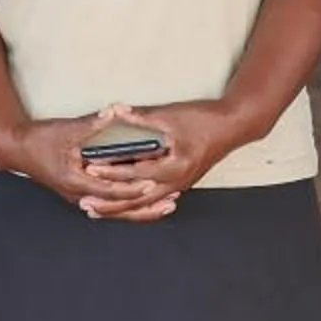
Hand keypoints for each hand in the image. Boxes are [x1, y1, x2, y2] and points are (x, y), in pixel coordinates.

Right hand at [0, 109, 163, 217]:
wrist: (17, 150)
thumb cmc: (39, 140)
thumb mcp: (67, 129)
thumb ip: (94, 122)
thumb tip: (116, 110)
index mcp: (76, 182)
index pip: (111, 192)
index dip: (133, 188)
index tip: (153, 184)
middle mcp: (80, 195)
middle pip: (118, 209)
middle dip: (146, 207)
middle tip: (171, 201)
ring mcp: (80, 197)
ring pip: (115, 211)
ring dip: (140, 209)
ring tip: (164, 205)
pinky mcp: (81, 193)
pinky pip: (109, 204)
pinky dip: (128, 204)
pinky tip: (144, 200)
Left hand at [88, 100, 252, 215]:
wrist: (234, 125)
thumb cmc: (205, 119)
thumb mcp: (171, 115)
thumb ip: (141, 117)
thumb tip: (115, 110)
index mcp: (174, 166)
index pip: (134, 172)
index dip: (110, 169)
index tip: (88, 167)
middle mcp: (176, 182)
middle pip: (137, 200)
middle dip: (111, 204)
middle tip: (85, 203)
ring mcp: (180, 185)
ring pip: (145, 204)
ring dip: (122, 208)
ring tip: (99, 210)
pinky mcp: (181, 183)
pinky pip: (155, 200)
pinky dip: (138, 204)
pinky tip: (125, 206)